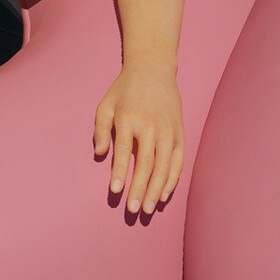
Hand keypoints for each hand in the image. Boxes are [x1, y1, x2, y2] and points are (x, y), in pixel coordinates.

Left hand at [93, 65, 183, 213]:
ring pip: (164, 166)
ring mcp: (168, 130)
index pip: (124, 151)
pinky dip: (172, 179)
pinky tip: (164, 194)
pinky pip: (178, 161)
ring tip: (148, 209)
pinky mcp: (180, 133)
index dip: (120, 173)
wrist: (153, 69)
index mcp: (129, 118)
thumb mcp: (105, 104)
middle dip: (140, 189)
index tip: (115, 191)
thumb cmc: (125, 90)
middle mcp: (150, 126)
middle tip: (133, 210)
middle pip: (146, 164)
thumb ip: (100, 129)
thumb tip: (99, 154)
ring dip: (156, 190)